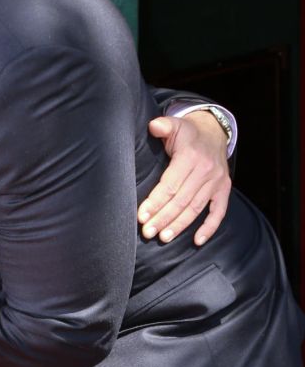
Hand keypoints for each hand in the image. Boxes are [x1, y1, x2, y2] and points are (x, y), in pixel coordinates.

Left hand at [138, 110, 230, 245]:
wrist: (214, 132)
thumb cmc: (187, 133)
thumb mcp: (175, 125)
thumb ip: (163, 125)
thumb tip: (154, 127)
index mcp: (190, 157)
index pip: (170, 185)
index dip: (155, 202)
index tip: (141, 216)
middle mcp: (205, 171)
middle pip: (181, 200)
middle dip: (163, 218)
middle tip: (147, 232)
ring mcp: (217, 182)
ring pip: (195, 208)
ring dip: (179, 225)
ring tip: (163, 237)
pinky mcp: (224, 189)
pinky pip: (219, 211)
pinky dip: (209, 227)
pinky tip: (197, 241)